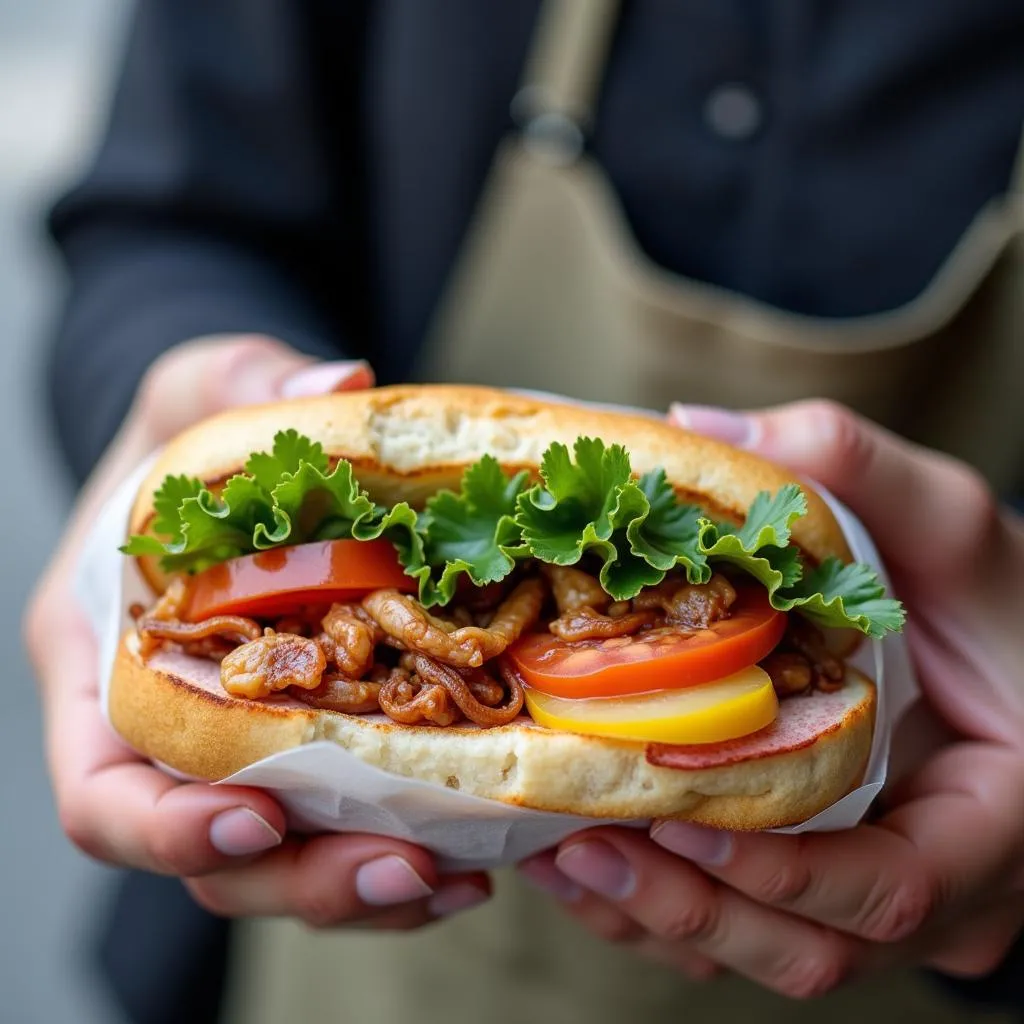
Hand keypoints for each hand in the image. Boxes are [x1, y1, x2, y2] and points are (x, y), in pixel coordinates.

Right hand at [25, 336, 489, 927]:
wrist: (229, 474)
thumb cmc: (191, 435)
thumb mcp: (202, 387)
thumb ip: (248, 383)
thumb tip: (341, 385)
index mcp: (108, 669)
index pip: (105, 791)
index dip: (168, 827)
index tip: (255, 819)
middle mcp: (172, 737)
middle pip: (214, 858)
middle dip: (302, 877)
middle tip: (403, 867)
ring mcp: (247, 754)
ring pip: (290, 864)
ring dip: (368, 885)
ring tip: (458, 877)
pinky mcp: (317, 752)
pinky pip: (349, 829)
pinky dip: (406, 849)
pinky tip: (479, 851)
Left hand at [519, 400, 1023, 994]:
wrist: (1008, 657)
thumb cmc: (998, 602)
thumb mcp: (950, 524)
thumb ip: (852, 465)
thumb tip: (701, 425)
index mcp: (993, 819)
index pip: (894, 885)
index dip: (781, 869)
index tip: (672, 811)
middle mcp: (938, 887)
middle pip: (808, 946)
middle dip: (689, 905)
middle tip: (579, 846)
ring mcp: (876, 898)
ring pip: (762, 953)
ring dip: (657, 915)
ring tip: (556, 855)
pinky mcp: (825, 888)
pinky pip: (744, 929)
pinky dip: (664, 907)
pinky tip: (584, 859)